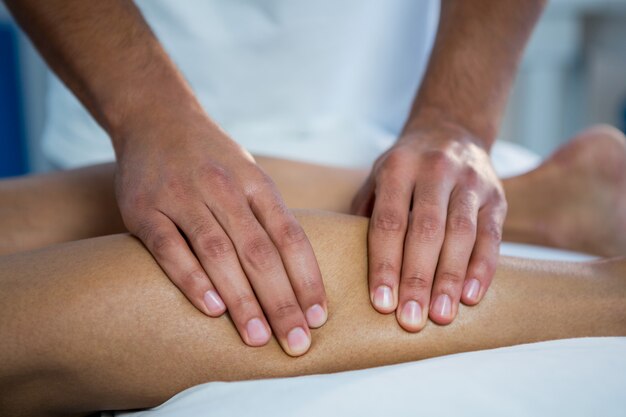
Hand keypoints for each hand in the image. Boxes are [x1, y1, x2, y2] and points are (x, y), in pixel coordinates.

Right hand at [114, 111, 326, 355]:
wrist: (156, 118)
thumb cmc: (212, 158)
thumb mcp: (249, 175)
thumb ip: (268, 216)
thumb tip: (297, 272)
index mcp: (256, 185)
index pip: (290, 237)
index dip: (307, 279)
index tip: (319, 318)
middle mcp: (224, 190)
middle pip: (260, 252)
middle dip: (282, 301)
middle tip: (296, 343)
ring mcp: (183, 198)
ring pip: (219, 254)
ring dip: (242, 299)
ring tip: (259, 337)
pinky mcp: (146, 210)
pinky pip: (171, 248)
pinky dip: (192, 279)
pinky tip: (212, 309)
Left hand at [351, 121, 505, 330]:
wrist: (450, 131)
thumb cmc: (405, 168)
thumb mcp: (377, 178)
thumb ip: (365, 214)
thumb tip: (351, 265)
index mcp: (397, 167)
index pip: (389, 221)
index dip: (384, 264)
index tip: (381, 303)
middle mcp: (434, 170)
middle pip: (425, 230)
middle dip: (417, 278)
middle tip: (410, 319)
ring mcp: (469, 181)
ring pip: (461, 233)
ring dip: (450, 278)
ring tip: (441, 316)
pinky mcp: (496, 195)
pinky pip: (491, 234)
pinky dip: (482, 267)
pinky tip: (470, 296)